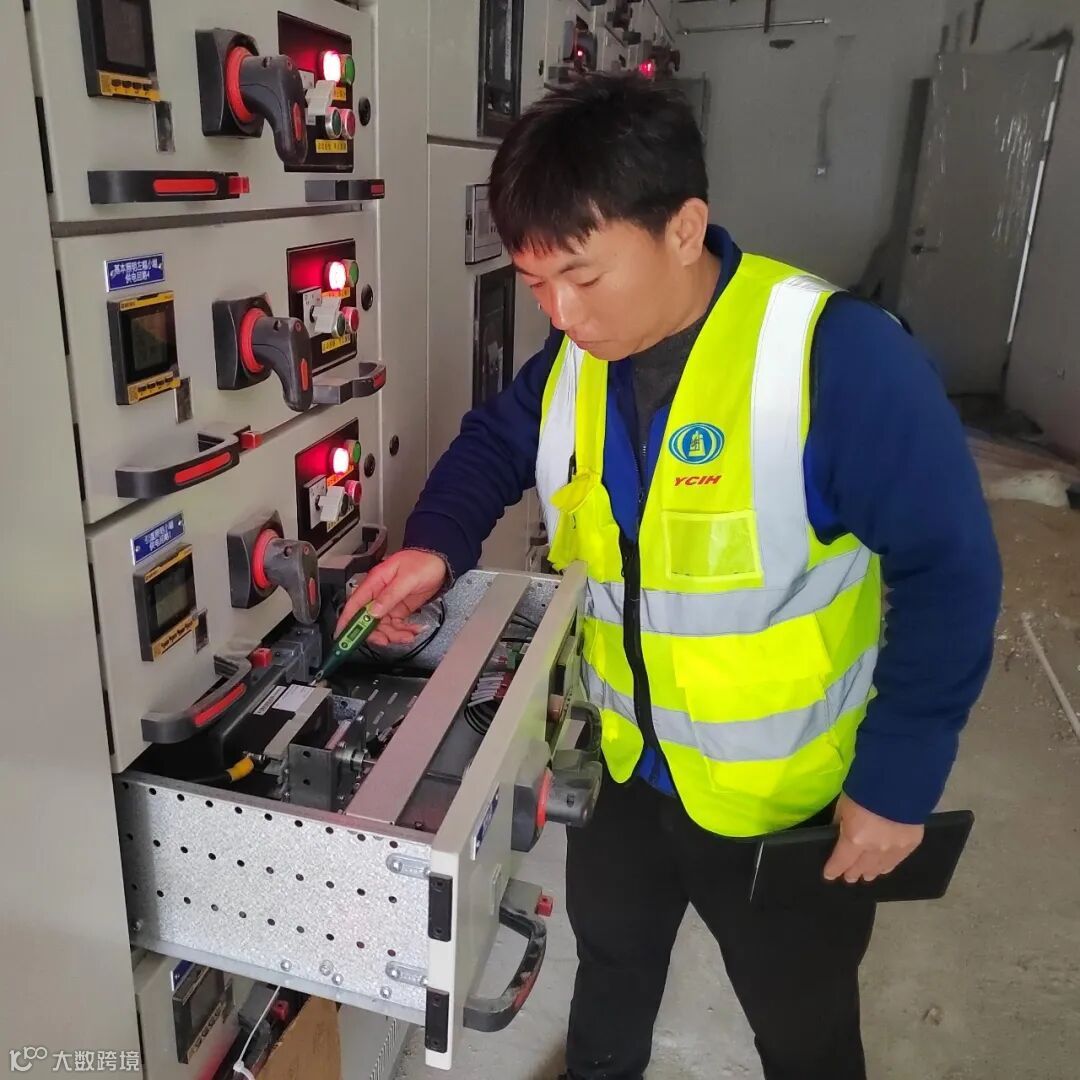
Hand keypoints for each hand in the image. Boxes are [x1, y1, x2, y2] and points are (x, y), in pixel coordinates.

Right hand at [333, 550, 447, 646]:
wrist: (442, 564)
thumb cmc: (423, 562)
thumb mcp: (407, 578)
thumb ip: (390, 595)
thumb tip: (373, 611)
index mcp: (376, 581)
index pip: (355, 603)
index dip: (347, 620)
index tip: (342, 635)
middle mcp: (379, 593)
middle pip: (368, 619)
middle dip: (375, 632)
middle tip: (386, 640)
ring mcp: (389, 602)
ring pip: (383, 626)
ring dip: (393, 634)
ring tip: (407, 635)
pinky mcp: (399, 609)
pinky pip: (396, 625)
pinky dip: (403, 631)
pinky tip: (412, 631)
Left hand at [823, 794, 923, 883]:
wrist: (899, 783)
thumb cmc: (863, 789)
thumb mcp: (844, 805)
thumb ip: (841, 822)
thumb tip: (839, 831)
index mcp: (854, 840)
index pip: (841, 862)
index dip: (834, 869)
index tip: (829, 875)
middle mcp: (874, 850)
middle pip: (861, 867)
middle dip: (853, 872)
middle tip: (849, 877)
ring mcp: (894, 849)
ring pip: (880, 867)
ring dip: (871, 871)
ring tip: (866, 875)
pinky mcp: (910, 844)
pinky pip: (896, 861)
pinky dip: (888, 865)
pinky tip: (884, 868)